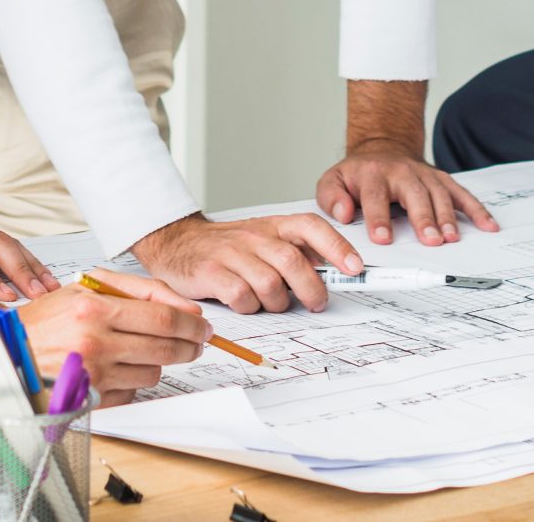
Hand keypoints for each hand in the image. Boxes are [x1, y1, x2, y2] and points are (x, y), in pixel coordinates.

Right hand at [15, 268, 209, 405]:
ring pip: (153, 372)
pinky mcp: (92, 400)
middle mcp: (95, 343)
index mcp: (94, 310)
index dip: (191, 323)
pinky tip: (116, 367)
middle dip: (189, 344)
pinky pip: (133, 391)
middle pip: (166, 346)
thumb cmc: (44, 321)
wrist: (7, 356)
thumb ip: (136, 290)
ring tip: (139, 350)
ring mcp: (94, 375)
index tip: (203, 326)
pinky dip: (133, 380)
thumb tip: (183, 307)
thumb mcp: (84, 288)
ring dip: (156, 362)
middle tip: (195, 341)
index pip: (162, 316)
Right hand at [129, 212, 360, 312]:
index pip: (311, 227)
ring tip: (272, 304)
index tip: (355, 267)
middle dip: (312, 289)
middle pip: (293, 262)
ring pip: (270, 284)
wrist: (178, 243)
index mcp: (273, 226)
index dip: (336, 247)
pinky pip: (242, 297)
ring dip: (277, 303)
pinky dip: (250, 308)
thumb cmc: (229, 247)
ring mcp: (231, 254)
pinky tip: (246, 304)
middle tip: (316, 303)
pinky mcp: (211, 273)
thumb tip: (336, 271)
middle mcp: (254, 237)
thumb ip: (296, 252)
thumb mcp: (264, 240)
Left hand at [315, 143, 498, 246]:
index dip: (379, 218)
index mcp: (372, 175)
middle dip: (423, 217)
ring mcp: (424, 175)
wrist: (382, 149)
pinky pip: (461, 193)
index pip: (375, 197)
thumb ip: (331, 197)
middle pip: (414, 194)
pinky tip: (488, 225)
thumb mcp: (333, 181)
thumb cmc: (358, 175)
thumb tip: (343, 213)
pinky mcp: (441, 180)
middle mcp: (401, 172)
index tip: (383, 239)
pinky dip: (477, 209)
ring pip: (439, 194)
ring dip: (447, 216)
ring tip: (452, 238)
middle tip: (430, 240)